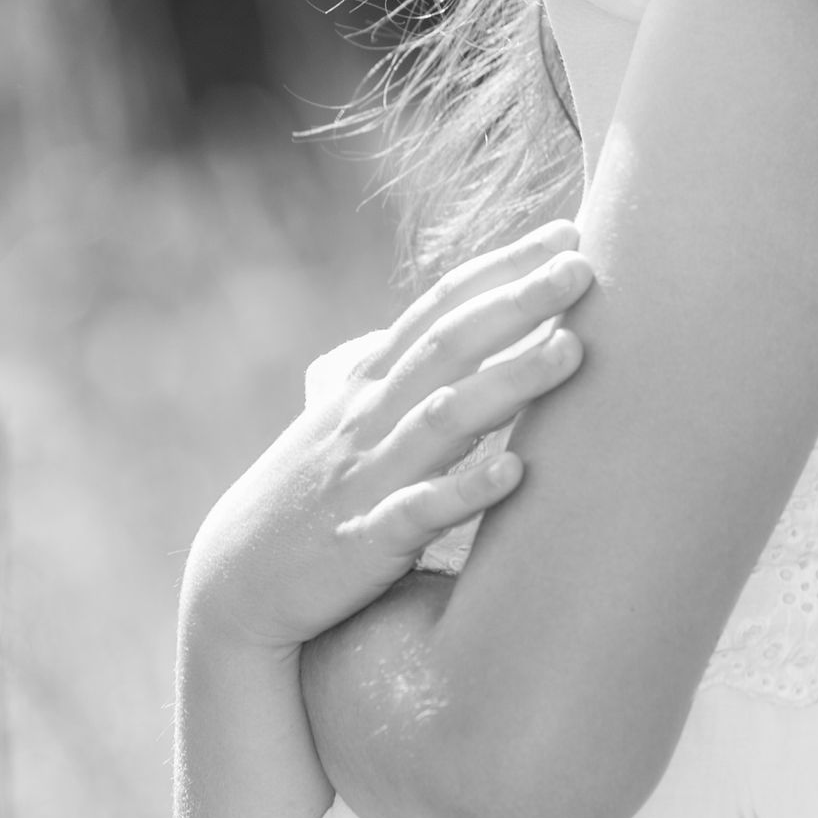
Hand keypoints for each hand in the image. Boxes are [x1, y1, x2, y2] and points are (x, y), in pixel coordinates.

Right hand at [180, 220, 591, 659]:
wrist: (235, 584)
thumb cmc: (300, 498)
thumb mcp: (334, 418)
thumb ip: (377, 372)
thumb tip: (398, 327)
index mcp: (367, 385)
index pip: (438, 308)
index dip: (499, 267)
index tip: (563, 232)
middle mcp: (369, 418)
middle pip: (449, 346)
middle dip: (516, 302)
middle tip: (582, 267)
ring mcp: (367, 477)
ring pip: (444, 418)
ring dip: (509, 381)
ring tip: (572, 350)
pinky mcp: (366, 541)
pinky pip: (419, 511)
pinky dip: (465, 490)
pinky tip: (516, 473)